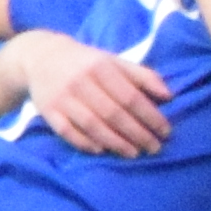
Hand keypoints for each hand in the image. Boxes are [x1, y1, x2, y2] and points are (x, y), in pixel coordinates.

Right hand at [27, 43, 172, 157]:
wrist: (41, 56)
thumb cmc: (87, 62)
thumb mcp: (114, 60)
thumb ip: (142, 75)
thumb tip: (169, 95)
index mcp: (101, 67)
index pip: (131, 97)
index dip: (150, 116)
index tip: (166, 131)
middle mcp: (81, 82)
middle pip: (113, 114)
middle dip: (137, 134)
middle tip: (154, 148)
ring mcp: (63, 97)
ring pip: (92, 125)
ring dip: (115, 142)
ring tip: (134, 153)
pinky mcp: (47, 110)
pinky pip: (67, 131)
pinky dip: (85, 143)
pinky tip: (101, 151)